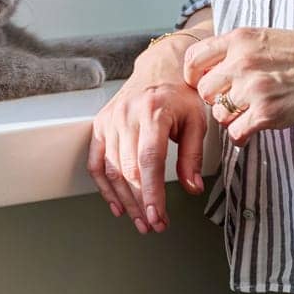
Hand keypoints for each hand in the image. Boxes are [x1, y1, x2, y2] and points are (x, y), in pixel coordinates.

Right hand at [86, 48, 208, 234]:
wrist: (159, 69)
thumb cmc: (180, 95)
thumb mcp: (197, 120)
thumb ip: (193, 155)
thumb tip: (192, 187)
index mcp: (153, 111)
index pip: (149, 160)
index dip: (152, 192)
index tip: (157, 216)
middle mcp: (127, 115)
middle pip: (128, 169)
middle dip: (141, 203)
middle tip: (154, 225)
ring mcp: (110, 120)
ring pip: (111, 170)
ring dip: (125, 200)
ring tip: (140, 221)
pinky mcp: (100, 125)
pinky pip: (96, 162)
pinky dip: (104, 187)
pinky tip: (117, 205)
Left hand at [182, 28, 293, 145]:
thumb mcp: (266, 37)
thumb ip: (237, 48)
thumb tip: (209, 66)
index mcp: (240, 39)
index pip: (193, 59)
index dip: (194, 75)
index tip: (204, 83)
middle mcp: (242, 62)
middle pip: (204, 91)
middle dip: (215, 99)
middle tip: (233, 101)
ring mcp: (254, 88)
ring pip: (219, 113)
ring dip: (230, 117)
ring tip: (248, 113)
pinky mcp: (267, 113)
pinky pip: (235, 132)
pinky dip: (241, 135)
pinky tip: (252, 130)